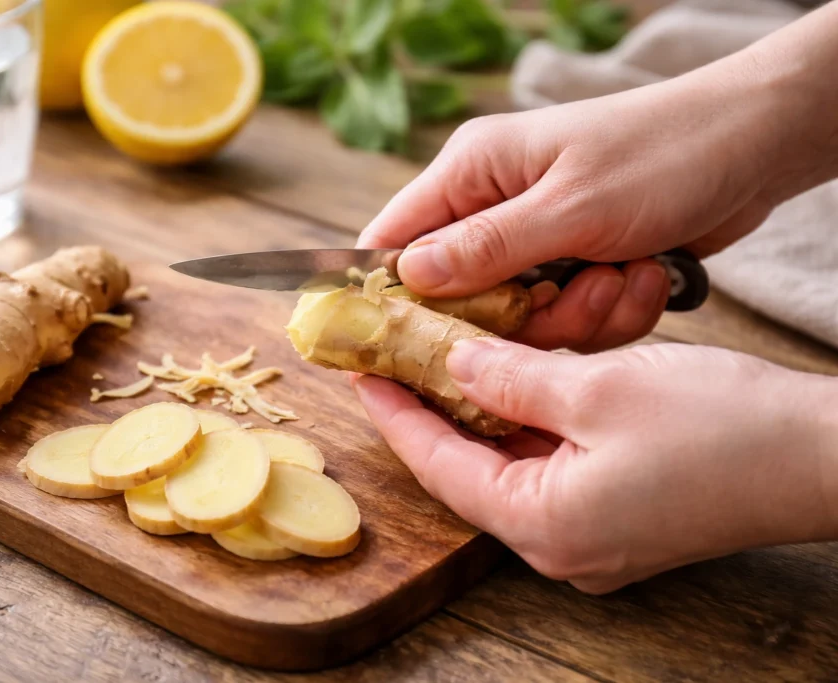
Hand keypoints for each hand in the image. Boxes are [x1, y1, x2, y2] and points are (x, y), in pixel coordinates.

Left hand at [354, 341, 837, 592]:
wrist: (826, 456)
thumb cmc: (724, 429)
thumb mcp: (597, 388)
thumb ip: (512, 378)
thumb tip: (456, 364)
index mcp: (545, 525)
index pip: (440, 467)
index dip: (395, 414)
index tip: (362, 371)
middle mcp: (562, 544)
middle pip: (471, 469)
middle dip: (434, 410)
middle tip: (398, 358)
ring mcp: (594, 535)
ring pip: (512, 464)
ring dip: (482, 412)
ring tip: (443, 358)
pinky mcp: (621, 518)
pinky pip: (552, 467)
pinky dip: (528, 423)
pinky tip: (512, 379)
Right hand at [358, 4, 837, 351]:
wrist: (754, 145)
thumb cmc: (661, 153)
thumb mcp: (570, 205)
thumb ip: (486, 248)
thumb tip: (408, 277)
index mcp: (473, 173)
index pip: (393, 238)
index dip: (384, 294)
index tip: (393, 347)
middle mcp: (494, 208)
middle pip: (462, 297)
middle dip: (520, 316)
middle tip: (570, 294)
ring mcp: (537, 241)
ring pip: (521, 319)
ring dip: (576, 316)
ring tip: (621, 275)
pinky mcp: (576, 267)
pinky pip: (568, 321)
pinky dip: (608, 313)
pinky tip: (644, 276)